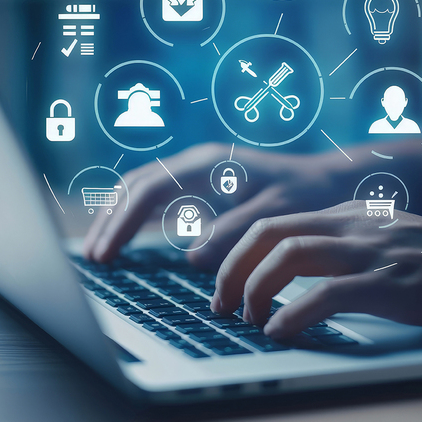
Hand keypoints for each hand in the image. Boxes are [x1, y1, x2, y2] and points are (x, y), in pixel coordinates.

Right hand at [82, 143, 357, 264]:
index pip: (150, 191)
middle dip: (110, 220)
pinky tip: (127, 240)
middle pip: (136, 186)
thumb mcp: (275, 215)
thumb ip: (235, 233)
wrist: (330, 178)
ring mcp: (198, 171)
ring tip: (99, 252)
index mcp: (209, 165)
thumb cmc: (307, 194)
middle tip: (91, 258)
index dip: (123, 223)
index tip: (106, 254)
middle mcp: (197, 163)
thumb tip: (193, 257)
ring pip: (142, 189)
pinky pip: (159, 196)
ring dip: (118, 217)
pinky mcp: (204, 184)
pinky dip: (137, 216)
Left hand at [211, 201, 421, 338]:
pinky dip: (291, 315)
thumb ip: (354, 249)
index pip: (276, 222)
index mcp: (353, 214)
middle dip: (232, 269)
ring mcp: (371, 251)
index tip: (226, 284)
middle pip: (268, 232)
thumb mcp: (395, 243)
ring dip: (253, 290)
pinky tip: (280, 333)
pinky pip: (323, 294)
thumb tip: (312, 277)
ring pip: (286, 256)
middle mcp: (354, 224)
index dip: (239, 253)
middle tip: (220, 305)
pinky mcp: (389, 283)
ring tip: (246, 320)